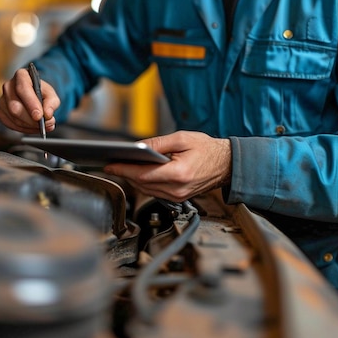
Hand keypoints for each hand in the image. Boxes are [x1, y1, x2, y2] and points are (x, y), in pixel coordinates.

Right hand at [0, 67, 59, 133]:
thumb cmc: (41, 92)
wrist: (33, 95)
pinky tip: (32, 127)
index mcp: (21, 76)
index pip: (23, 89)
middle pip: (15, 106)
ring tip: (41, 126)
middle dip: (30, 120)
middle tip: (43, 125)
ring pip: (13, 117)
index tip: (39, 116)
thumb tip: (47, 114)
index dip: (31, 104)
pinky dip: (23, 129)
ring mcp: (2, 99)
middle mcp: (8, 86)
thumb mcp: (51, 94)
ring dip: (29, 126)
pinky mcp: (1, 111)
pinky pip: (10, 124)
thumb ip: (52, 102)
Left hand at [104, 131, 231, 201]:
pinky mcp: (177, 198)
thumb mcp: (182, 139)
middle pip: (142, 184)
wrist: (227, 165)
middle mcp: (177, 189)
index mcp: (179, 174)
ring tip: (122, 167)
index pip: (143, 175)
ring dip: (133, 179)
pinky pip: (154, 192)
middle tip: (113, 163)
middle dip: (125, 174)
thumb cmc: (208, 150)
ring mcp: (177, 197)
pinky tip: (139, 174)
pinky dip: (144, 183)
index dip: (123, 170)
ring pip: (146, 190)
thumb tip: (137, 147)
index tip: (110, 165)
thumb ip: (158, 143)